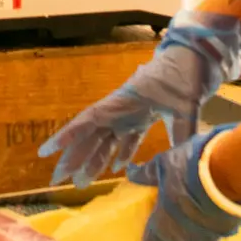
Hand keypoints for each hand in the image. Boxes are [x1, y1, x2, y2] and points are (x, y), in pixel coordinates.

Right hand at [38, 10, 240, 186]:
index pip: (89, 120)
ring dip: (95, 160)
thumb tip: (180, 163)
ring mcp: (130, 112)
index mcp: (124, 102)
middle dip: (74, 158)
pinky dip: (120, 153)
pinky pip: (126, 137)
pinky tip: (115, 168)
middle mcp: (121, 108)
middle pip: (92, 135)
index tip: (46, 151)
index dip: (67, 137)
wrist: (194, 57)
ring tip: (82, 182)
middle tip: (58, 180)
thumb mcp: (185, 107)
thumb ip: (181, 134)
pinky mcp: (143, 115)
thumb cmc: (185, 75)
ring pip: (106, 139)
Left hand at [126, 125, 240, 240]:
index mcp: (162, 227)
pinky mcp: (226, 233)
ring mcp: (207, 239)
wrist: (231, 172)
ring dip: (188, 239)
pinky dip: (208, 231)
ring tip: (189, 222)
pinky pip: (213, 238)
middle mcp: (183, 240)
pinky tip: (209, 217)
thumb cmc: (188, 169)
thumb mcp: (163, 164)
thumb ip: (146, 173)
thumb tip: (130, 172)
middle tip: (165, 229)